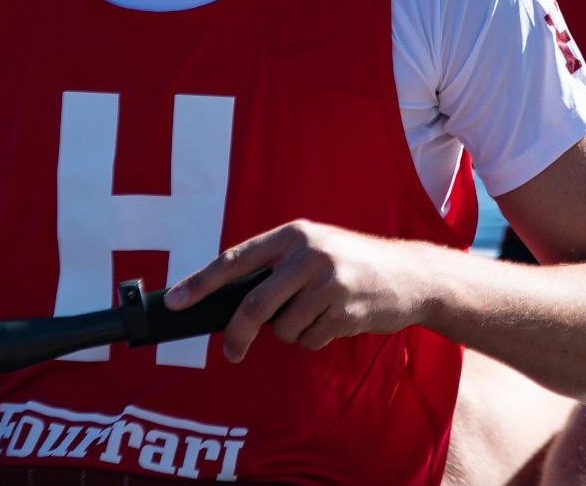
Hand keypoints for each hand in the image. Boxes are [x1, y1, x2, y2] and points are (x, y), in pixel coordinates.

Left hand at [165, 220, 434, 362]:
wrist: (411, 275)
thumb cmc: (352, 264)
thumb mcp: (315, 250)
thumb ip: (276, 268)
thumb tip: (225, 303)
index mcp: (294, 234)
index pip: (235, 260)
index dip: (200, 283)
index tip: (174, 302)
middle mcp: (309, 254)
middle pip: (253, 305)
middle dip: (237, 335)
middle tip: (232, 352)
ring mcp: (329, 282)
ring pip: (282, 328)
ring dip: (291, 333)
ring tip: (317, 316)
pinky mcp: (345, 310)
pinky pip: (308, 340)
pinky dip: (314, 339)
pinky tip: (336, 321)